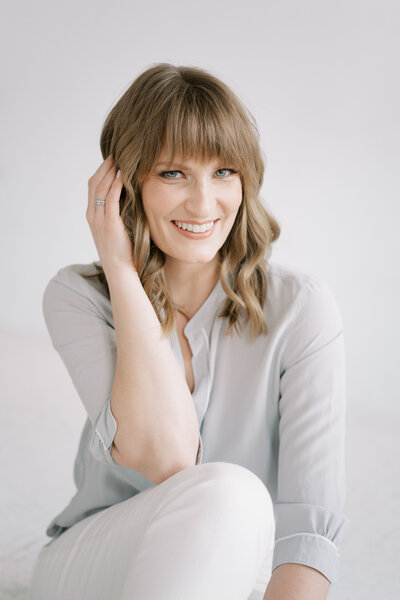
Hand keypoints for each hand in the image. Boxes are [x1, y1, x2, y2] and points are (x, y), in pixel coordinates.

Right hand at [86, 155, 136, 275]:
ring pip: (100, 188)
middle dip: (104, 166)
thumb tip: (130, 198)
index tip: (112, 160)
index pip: (93, 186)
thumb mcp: (117, 229)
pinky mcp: (109, 224)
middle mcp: (92, 215)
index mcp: (92, 216)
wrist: (120, 271)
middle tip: (116, 154)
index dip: (101, 171)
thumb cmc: (123, 252)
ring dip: (110, 171)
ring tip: (120, 159)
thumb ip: (118, 214)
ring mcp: (99, 219)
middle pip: (94, 183)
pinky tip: (123, 175)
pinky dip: (116, 184)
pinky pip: (111, 199)